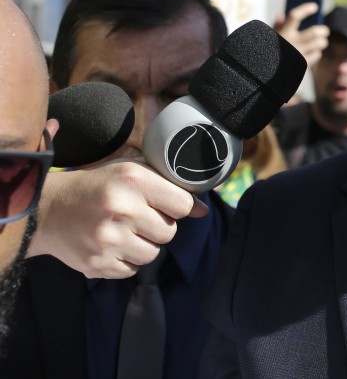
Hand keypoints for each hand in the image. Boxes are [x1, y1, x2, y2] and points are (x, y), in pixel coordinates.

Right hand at [28, 158, 207, 278]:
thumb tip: (203, 211)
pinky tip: (112, 245)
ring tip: (124, 231)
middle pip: (170, 232)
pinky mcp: (98, 265)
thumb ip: (169, 186)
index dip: (177, 207)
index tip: (163, 205)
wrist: (47, 210)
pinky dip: (126, 261)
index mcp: (133, 180)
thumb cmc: (98, 186)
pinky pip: (133, 270)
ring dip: (144, 245)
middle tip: (138, 218)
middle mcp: (122, 209)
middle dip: (159, 226)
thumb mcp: (131, 172)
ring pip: (153, 254)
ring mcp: (108, 240)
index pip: (183, 205)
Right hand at [273, 2, 329, 66]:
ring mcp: (298, 54)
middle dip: (323, 30)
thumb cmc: (267, 51)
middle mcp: (291, 42)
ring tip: (319, 41)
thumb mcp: (268, 38)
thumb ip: (276, 26)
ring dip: (321, 41)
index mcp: (282, 33)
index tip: (314, 7)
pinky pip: (317, 55)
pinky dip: (316, 53)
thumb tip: (282, 15)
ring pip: (319, 43)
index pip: (294, 16)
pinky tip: (312, 51)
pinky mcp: (302, 64)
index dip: (305, 9)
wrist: (264, 73)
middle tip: (324, 31)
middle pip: (315, 32)